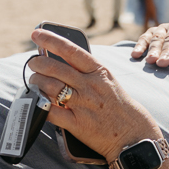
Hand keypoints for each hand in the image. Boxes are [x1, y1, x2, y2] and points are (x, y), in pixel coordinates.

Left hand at [28, 29, 159, 160]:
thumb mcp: (108, 82)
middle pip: (54, 68)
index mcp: (99, 72)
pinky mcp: (78, 125)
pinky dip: (40, 106)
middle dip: (37, 64)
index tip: (36, 33)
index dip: (50, 40)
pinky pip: (51, 113)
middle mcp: (90, 86)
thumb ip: (87, 72)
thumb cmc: (119, 107)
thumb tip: (60, 62)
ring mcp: (83, 105)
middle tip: (33, 64)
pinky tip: (37, 103)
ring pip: (49, 87)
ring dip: (36, 83)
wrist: (134, 135)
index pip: (70, 50)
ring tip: (35, 83)